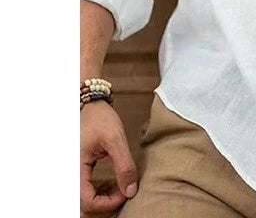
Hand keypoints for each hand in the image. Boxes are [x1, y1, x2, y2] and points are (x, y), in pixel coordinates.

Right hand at [80, 101, 137, 216]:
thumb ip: (124, 165)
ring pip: (85, 199)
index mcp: (75, 168)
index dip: (108, 203)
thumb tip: (130, 190)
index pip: (87, 202)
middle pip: (85, 205)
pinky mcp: (78, 171)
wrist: (91, 106)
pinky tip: (112, 183)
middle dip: (106, 203)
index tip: (126, 192)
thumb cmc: (100, 118)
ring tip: (121, 186)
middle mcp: (71, 174)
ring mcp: (74, 173)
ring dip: (103, 198)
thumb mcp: (116, 139)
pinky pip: (86, 190)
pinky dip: (99, 191)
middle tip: (124, 190)